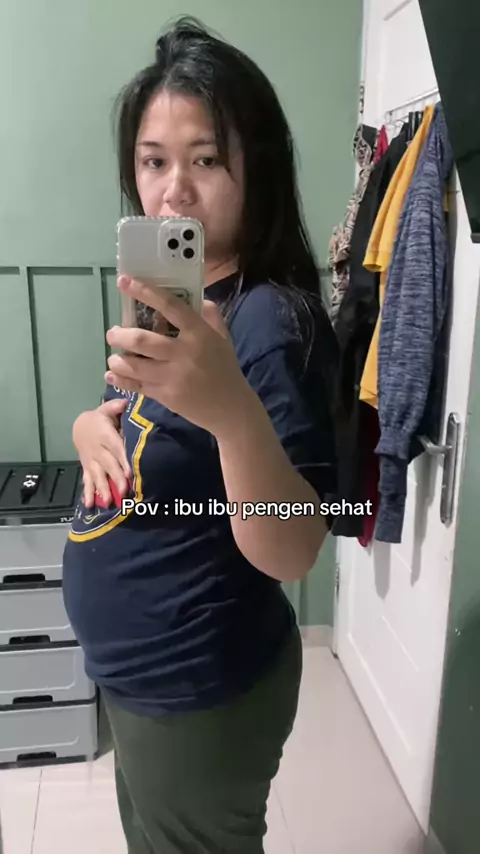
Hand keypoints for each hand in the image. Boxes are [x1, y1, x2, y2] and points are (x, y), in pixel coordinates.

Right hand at [73, 399, 130, 507]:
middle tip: (125, 491)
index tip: (131, 471)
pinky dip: (88, 493)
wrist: (80, 426)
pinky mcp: (87, 468)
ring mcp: (91, 462)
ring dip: (103, 489)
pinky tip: (90, 504)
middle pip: (108, 465)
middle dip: (116, 478)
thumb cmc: (99, 419)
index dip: (122, 459)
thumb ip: (115, 407)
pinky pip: (87, 481)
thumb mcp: (106, 410)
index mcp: (105, 436)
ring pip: (97, 476)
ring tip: (109, 501)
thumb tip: (124, 402)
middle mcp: (97, 451)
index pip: (115, 448)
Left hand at [104, 277, 254, 437]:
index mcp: (199, 333)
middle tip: (113, 333)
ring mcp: (173, 376)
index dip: (144, 292)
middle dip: (119, 335)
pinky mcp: (166, 396)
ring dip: (117, 359)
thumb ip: (210, 315)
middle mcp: (183, 353)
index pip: (169, 306)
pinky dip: (120, 379)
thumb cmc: (225, 369)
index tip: (124, 281)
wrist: (230, 408)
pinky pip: (137, 385)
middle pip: (141, 339)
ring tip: (114, 356)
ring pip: (134, 364)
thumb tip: (196, 297)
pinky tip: (112, 374)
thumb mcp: (223, 338)